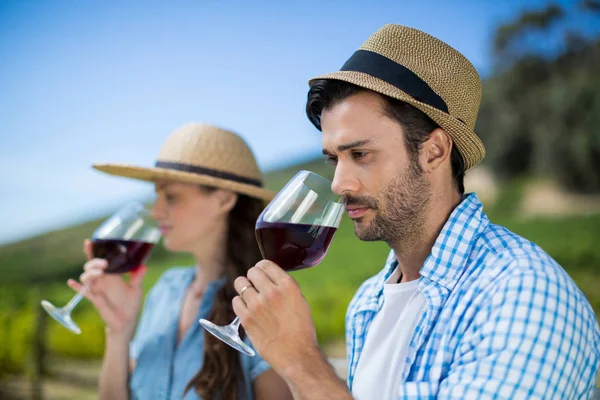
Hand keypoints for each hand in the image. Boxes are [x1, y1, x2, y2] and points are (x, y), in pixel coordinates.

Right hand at [67, 239, 146, 338]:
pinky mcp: (95, 298)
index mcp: (113, 275)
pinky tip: (71, 282)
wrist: (127, 321)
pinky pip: (83, 291)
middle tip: (104, 263)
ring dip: (90, 272)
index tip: (91, 241)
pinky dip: (77, 287)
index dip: (95, 250)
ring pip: (86, 276)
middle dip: (95, 261)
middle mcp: (103, 279)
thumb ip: (138, 277)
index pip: (102, 259)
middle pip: (92, 265)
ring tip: (100, 272)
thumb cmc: (131, 304)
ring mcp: (98, 288)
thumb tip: (144, 266)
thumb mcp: (136, 289)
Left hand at [232, 260, 319, 375]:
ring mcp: (257, 305)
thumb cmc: (301, 329)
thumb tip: (270, 278)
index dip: (262, 268)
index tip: (261, 273)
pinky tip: (247, 309)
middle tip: (256, 286)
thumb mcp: (299, 301)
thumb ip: (284, 287)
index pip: (266, 264)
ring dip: (245, 289)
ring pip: (240, 284)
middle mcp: (271, 292)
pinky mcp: (247, 318)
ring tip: (251, 298)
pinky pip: (235, 301)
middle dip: (253, 277)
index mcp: (287, 285)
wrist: (296, 354)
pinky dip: (240, 303)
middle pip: (252, 272)